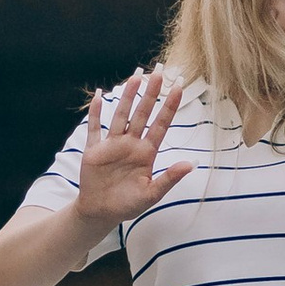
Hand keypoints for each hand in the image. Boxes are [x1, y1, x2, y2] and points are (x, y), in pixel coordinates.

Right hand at [74, 67, 194, 225]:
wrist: (101, 213)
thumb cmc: (128, 204)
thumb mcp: (152, 194)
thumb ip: (169, 178)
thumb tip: (190, 164)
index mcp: (146, 153)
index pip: (160, 125)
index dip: (169, 107)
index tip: (179, 87)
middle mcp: (131, 144)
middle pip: (142, 113)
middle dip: (150, 94)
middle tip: (158, 72)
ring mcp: (112, 145)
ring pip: (121, 115)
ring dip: (126, 97)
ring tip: (135, 77)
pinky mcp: (94, 150)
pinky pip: (94, 128)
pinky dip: (95, 113)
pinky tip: (98, 96)